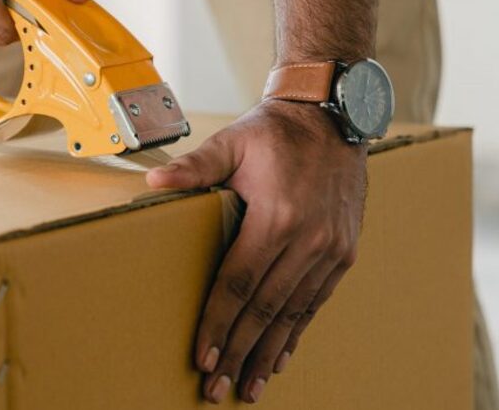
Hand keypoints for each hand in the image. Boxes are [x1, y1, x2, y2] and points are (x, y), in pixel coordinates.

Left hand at [146, 99, 366, 403]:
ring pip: (293, 314)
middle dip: (238, 352)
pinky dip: (296, 332)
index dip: (218, 324)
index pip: (239, 284)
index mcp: (278, 216)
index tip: (202, 357)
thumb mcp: (233, 141)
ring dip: (268, 353)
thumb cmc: (275, 131)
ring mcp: (331, 249)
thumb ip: (196, 166)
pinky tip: (279, 357)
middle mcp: (309, 240)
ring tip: (248, 386)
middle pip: (265, 309)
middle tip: (216, 388)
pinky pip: (316, 302)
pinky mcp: (344, 252)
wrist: (333, 115)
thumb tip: (155, 183)